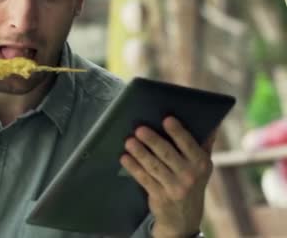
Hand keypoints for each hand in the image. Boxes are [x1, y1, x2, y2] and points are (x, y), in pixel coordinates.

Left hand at [120, 117, 215, 236]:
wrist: (184, 218)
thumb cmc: (192, 182)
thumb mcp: (203, 165)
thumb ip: (205, 143)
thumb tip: (212, 120)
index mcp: (201, 163)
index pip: (189, 145)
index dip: (178, 132)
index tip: (167, 119)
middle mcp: (190, 175)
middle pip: (168, 154)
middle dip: (153, 141)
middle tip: (140, 129)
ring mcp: (174, 187)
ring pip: (154, 166)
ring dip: (140, 153)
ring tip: (129, 141)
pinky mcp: (160, 196)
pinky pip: (144, 179)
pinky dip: (133, 168)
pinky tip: (124, 158)